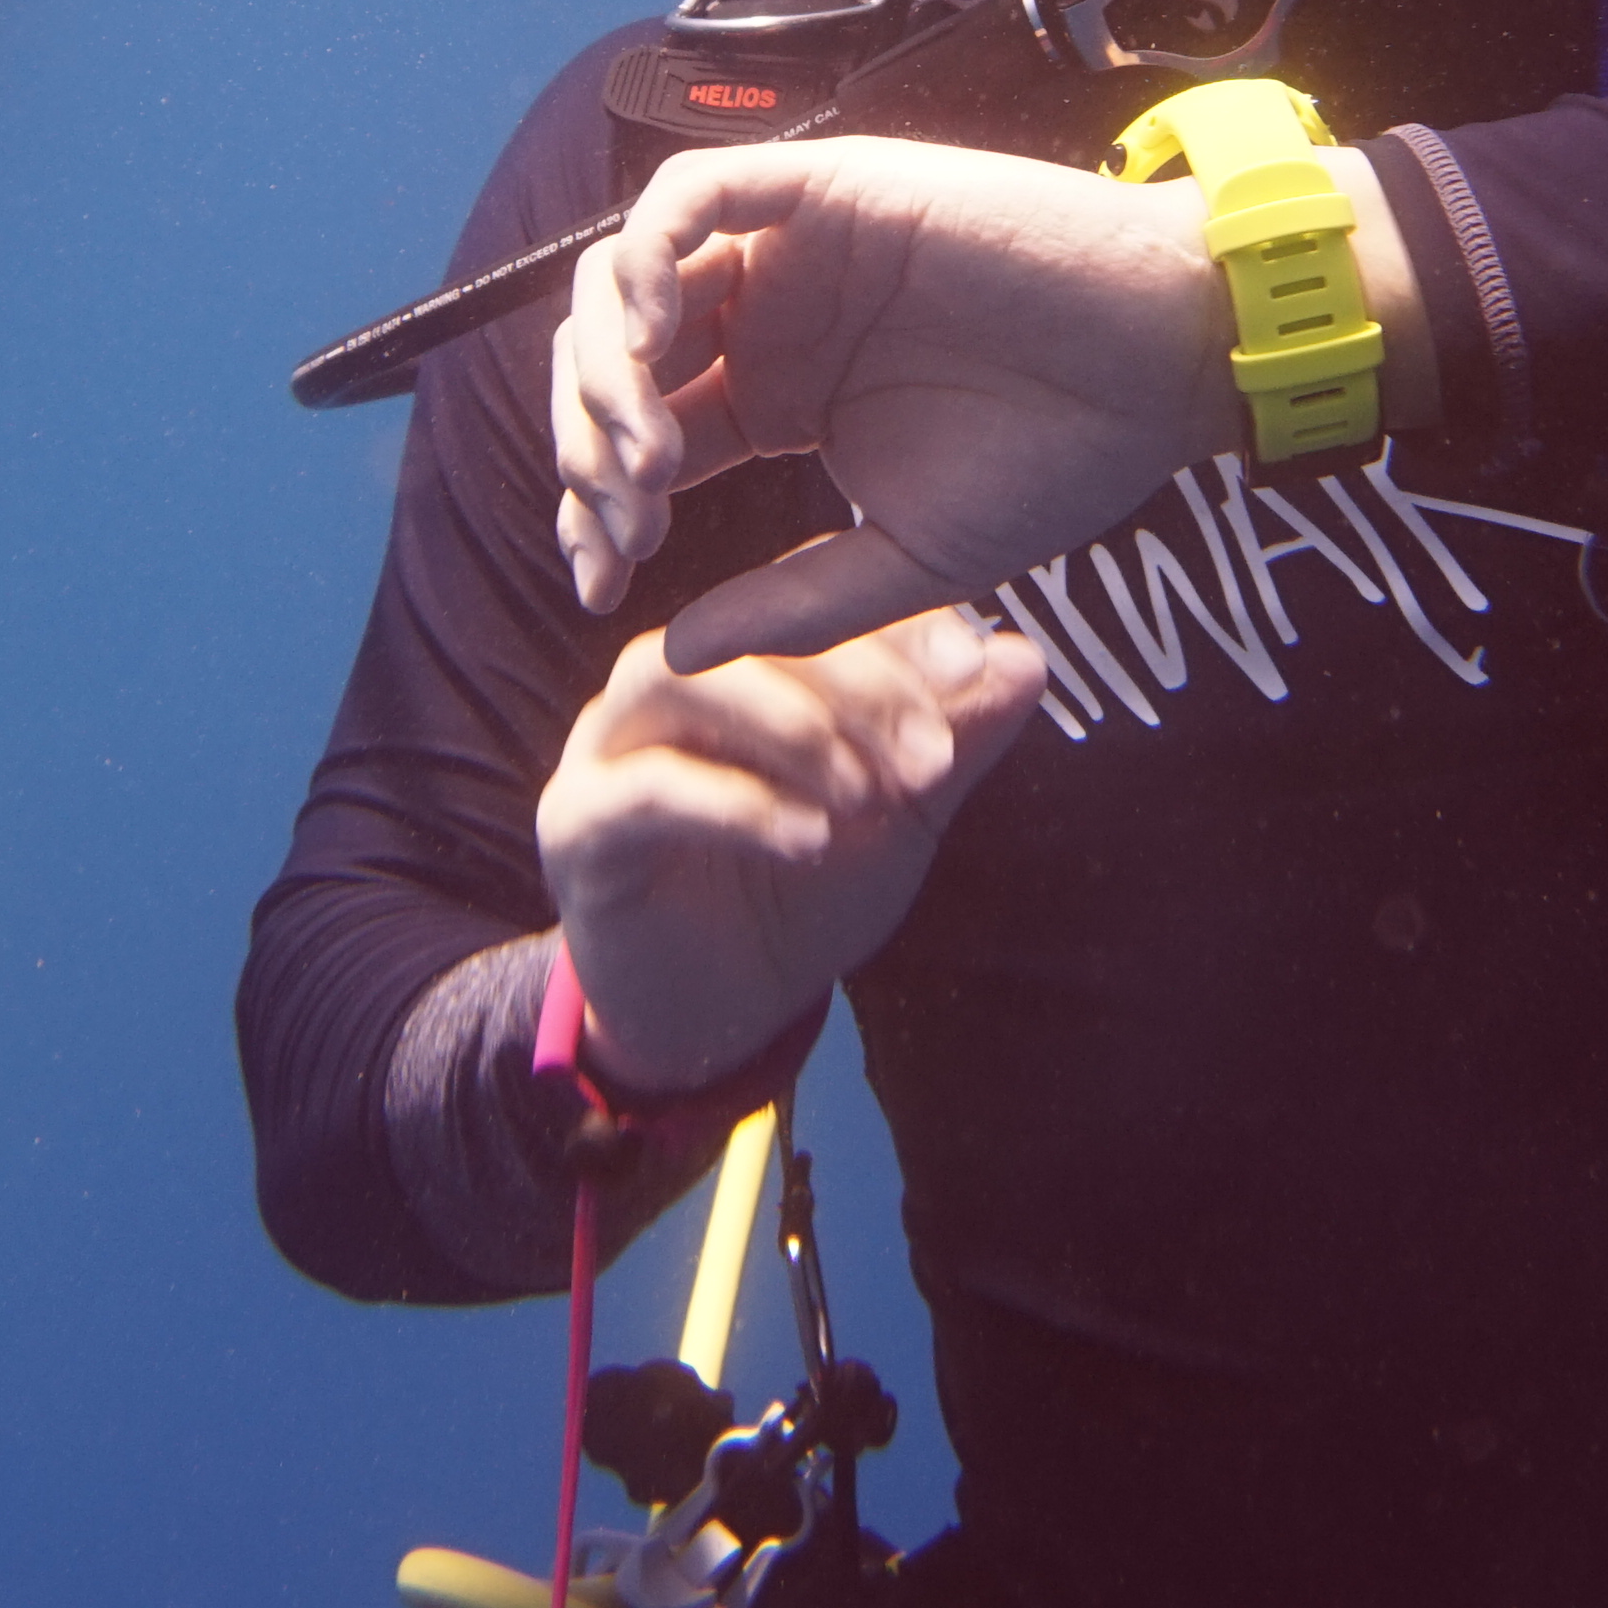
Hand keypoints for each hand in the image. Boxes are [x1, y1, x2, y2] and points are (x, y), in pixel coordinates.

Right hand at [538, 610, 1050, 1089]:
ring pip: (673, 675)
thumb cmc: (803, 898)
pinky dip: (737, 804)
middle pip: (743, 624)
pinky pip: (647, 787)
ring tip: (864, 793)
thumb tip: (1030, 659)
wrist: (717, 1020)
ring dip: (786, 725)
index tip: (973, 670)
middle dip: (853, 682)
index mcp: (738, 661)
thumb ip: (955, 742)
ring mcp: (607, 746)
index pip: (804, 588)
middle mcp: (664, 681)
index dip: (891, 618)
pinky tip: (810, 840)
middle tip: (928, 756)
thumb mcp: (899, 820)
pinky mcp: (577, 825)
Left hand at [555, 138, 1242, 665]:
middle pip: (612, 360)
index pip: (642, 438)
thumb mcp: (907, 562)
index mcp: (776, 396)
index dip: (597, 507)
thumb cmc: (1058, 458)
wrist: (1164, 366)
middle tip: (623, 525)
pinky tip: (654, 341)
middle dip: (589, 445)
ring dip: (603, 364)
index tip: (600, 585)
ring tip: (642, 455)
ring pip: (628, 274)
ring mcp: (790, 249)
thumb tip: (671, 653)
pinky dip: (647, 256)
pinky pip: (692, 193)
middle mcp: (767, 317)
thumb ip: (793, 604)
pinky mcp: (826, 187)